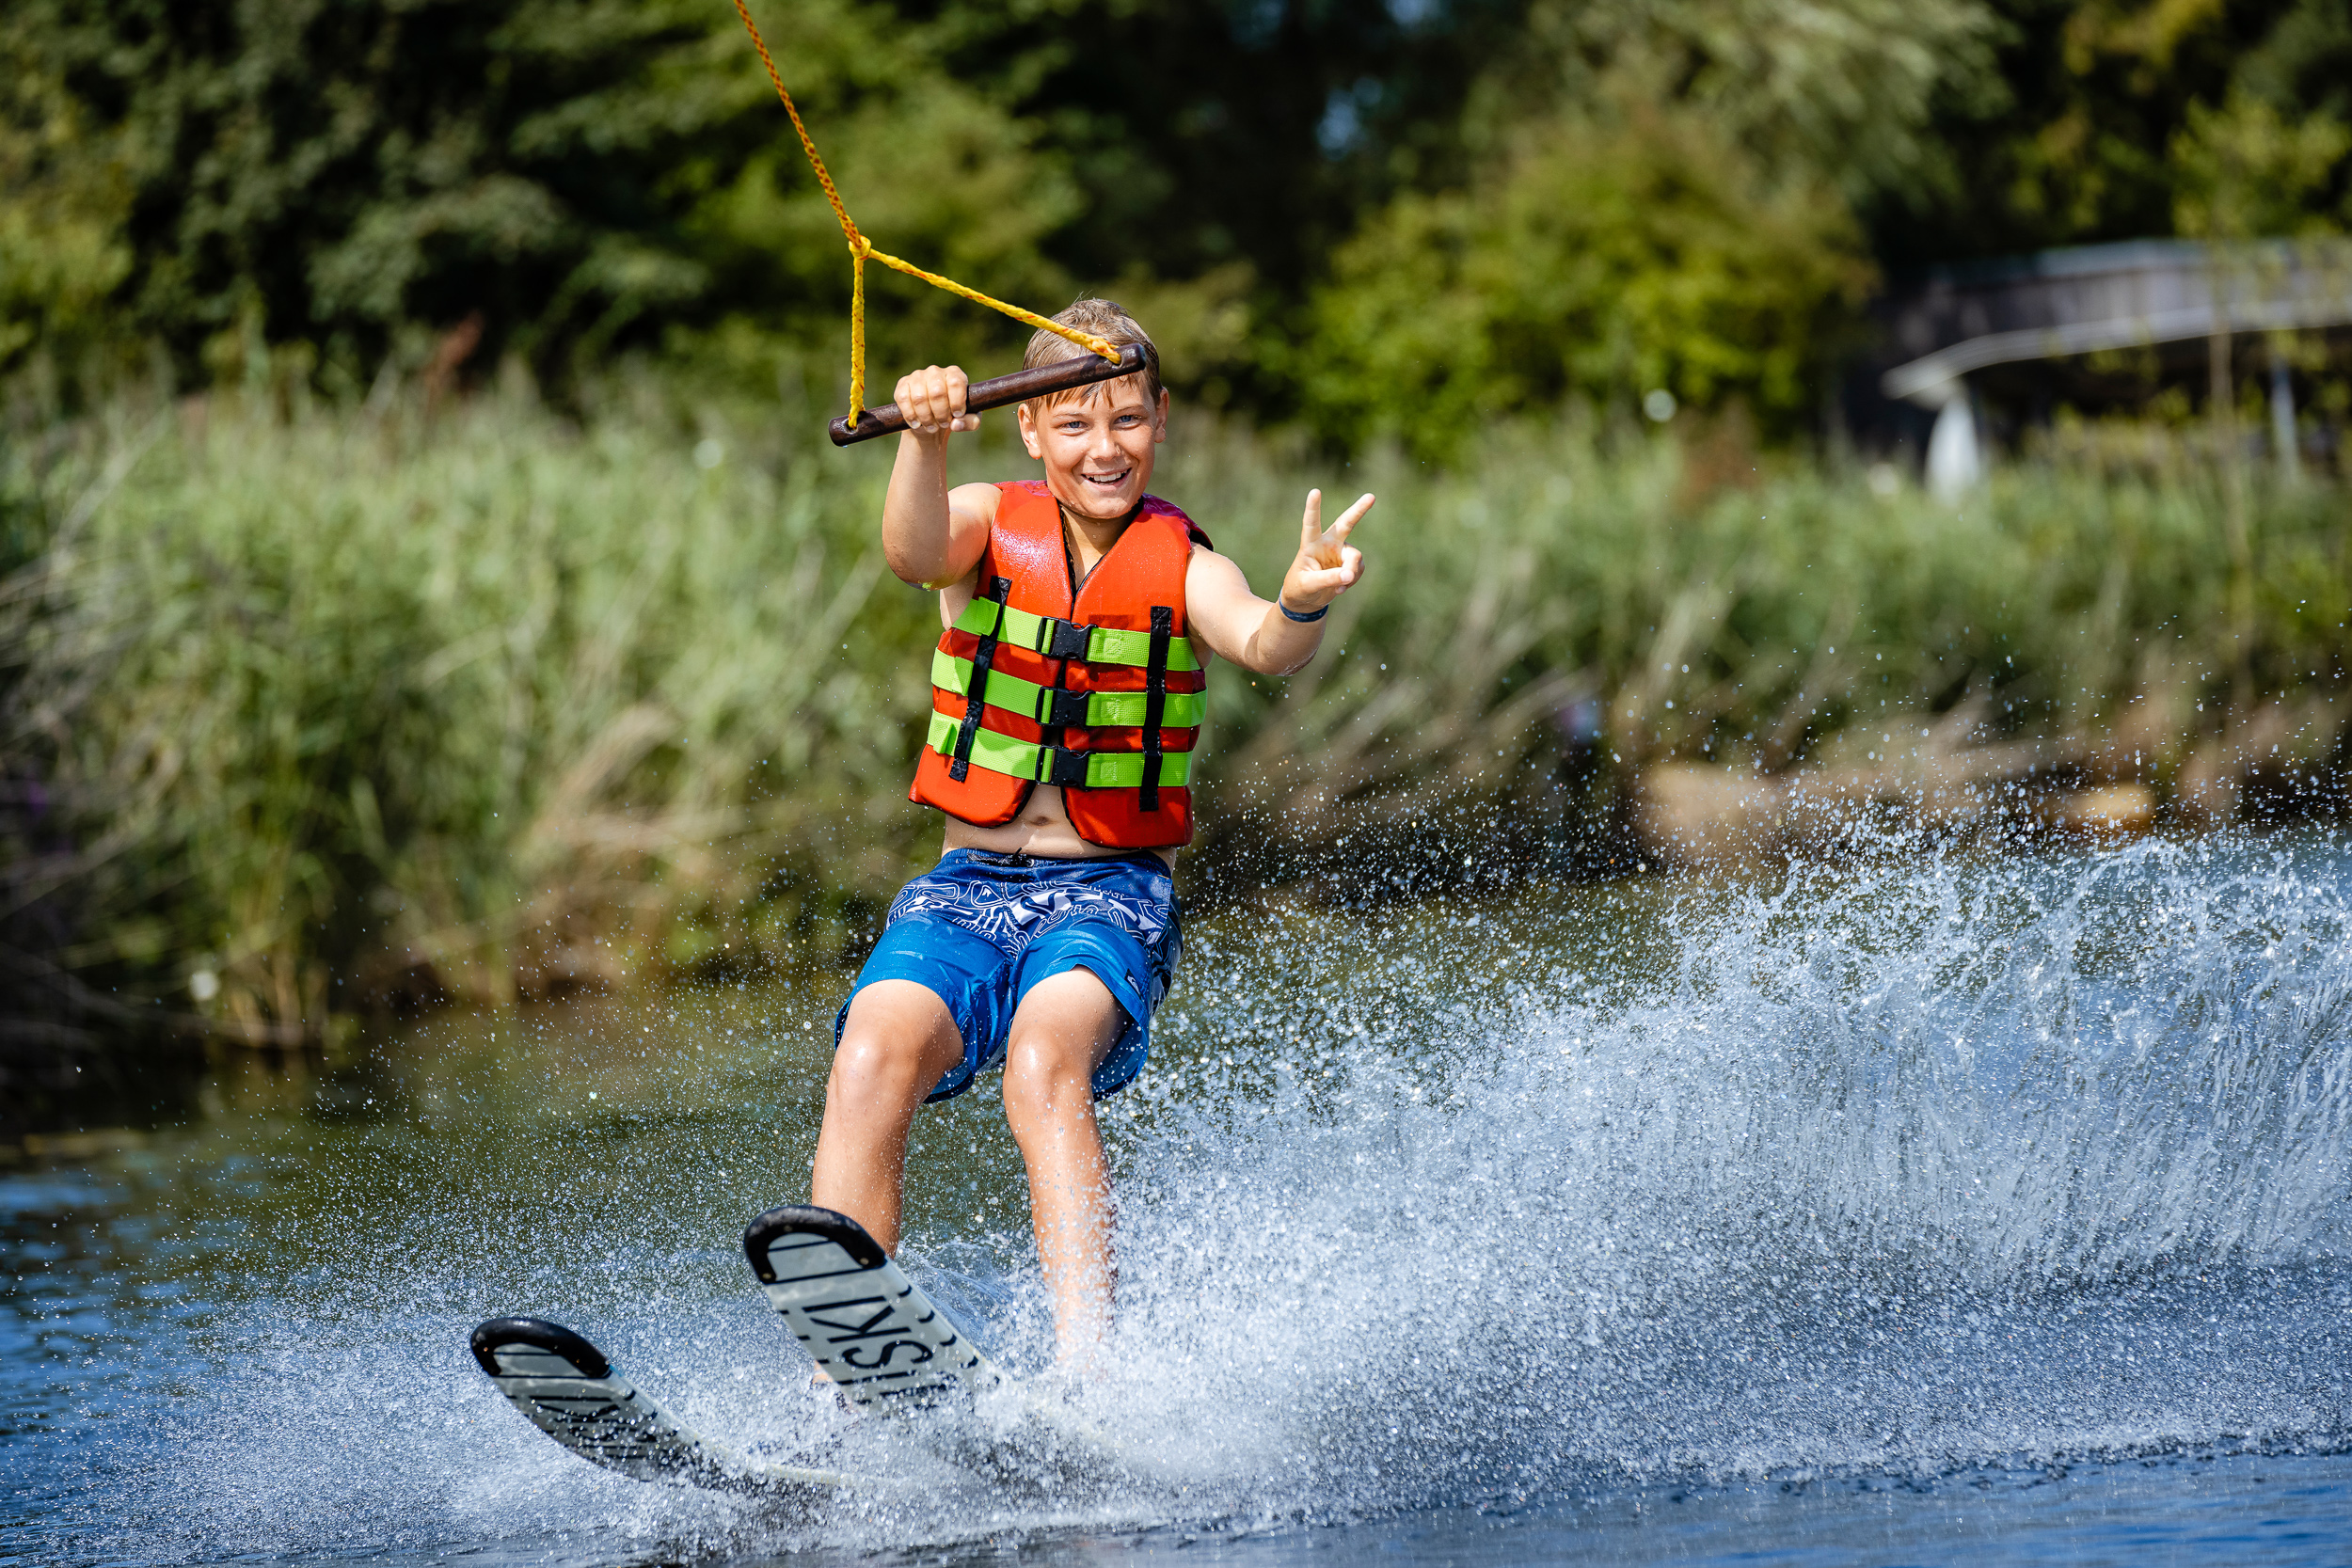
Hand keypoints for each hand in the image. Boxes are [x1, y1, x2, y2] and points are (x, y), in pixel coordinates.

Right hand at [895, 364, 980, 438]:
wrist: (931, 421)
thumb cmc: (953, 416)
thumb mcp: (968, 420)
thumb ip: (971, 422)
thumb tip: (956, 424)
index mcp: (954, 374)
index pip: (956, 382)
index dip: (957, 401)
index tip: (957, 415)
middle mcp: (935, 371)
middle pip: (937, 392)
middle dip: (941, 413)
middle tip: (943, 424)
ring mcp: (917, 376)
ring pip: (919, 398)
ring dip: (926, 417)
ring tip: (932, 427)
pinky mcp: (902, 384)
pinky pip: (904, 399)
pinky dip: (911, 415)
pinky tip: (916, 424)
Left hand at [1278, 489, 1371, 614]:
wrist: (1306, 600)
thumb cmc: (1300, 588)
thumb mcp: (1309, 585)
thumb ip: (1328, 579)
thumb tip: (1349, 574)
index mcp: (1311, 544)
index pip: (1311, 523)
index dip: (1313, 508)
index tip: (1315, 491)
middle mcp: (1328, 543)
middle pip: (1345, 523)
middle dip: (1359, 510)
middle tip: (1371, 497)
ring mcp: (1340, 552)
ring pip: (1355, 557)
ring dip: (1351, 573)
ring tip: (1339, 589)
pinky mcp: (1349, 563)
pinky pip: (1358, 569)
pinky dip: (1352, 580)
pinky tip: (1341, 588)